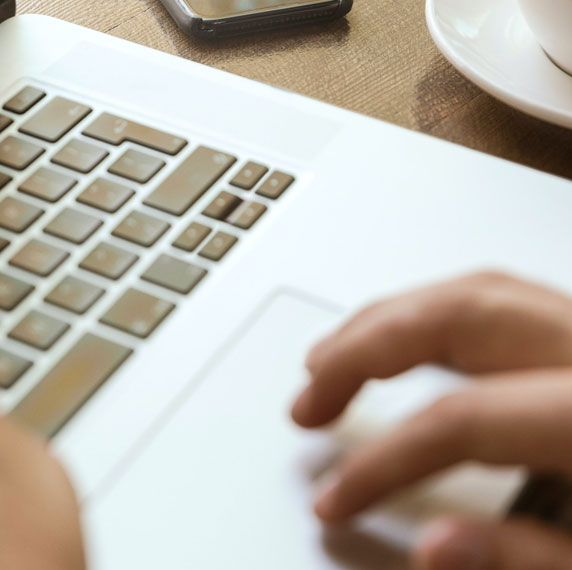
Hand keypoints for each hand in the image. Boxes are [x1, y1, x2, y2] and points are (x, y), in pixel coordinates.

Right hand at [291, 272, 571, 569]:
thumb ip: (525, 557)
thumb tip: (433, 548)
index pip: (460, 418)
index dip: (384, 460)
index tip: (337, 496)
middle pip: (455, 317)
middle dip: (363, 349)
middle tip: (309, 392)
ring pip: (471, 291)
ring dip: (389, 318)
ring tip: (334, 355)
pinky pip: (494, 295)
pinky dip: (431, 310)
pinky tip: (402, 336)